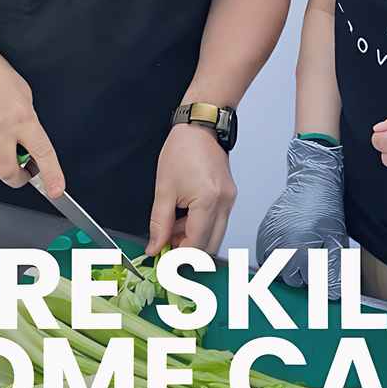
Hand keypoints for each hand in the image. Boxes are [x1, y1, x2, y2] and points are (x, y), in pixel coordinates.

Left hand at [146, 123, 236, 254]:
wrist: (199, 127)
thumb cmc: (183, 149)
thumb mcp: (164, 189)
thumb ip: (159, 223)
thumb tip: (156, 245)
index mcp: (208, 201)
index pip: (196, 244)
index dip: (179, 257)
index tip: (165, 260)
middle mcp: (224, 202)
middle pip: (210, 245)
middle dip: (189, 250)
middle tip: (168, 246)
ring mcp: (230, 199)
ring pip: (216, 234)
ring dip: (195, 238)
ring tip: (174, 227)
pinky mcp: (229, 195)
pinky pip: (218, 220)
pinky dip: (202, 225)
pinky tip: (185, 217)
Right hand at [256, 137, 345, 297]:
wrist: (312, 180)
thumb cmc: (324, 205)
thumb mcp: (335, 240)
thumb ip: (332, 269)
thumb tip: (332, 292)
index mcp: (299, 249)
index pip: (302, 283)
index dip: (313, 283)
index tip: (321, 278)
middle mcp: (280, 244)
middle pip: (286, 277)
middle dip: (299, 276)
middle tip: (312, 265)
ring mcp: (270, 236)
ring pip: (272, 267)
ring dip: (285, 267)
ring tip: (300, 255)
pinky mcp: (264, 230)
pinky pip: (265, 252)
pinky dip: (275, 255)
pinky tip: (290, 246)